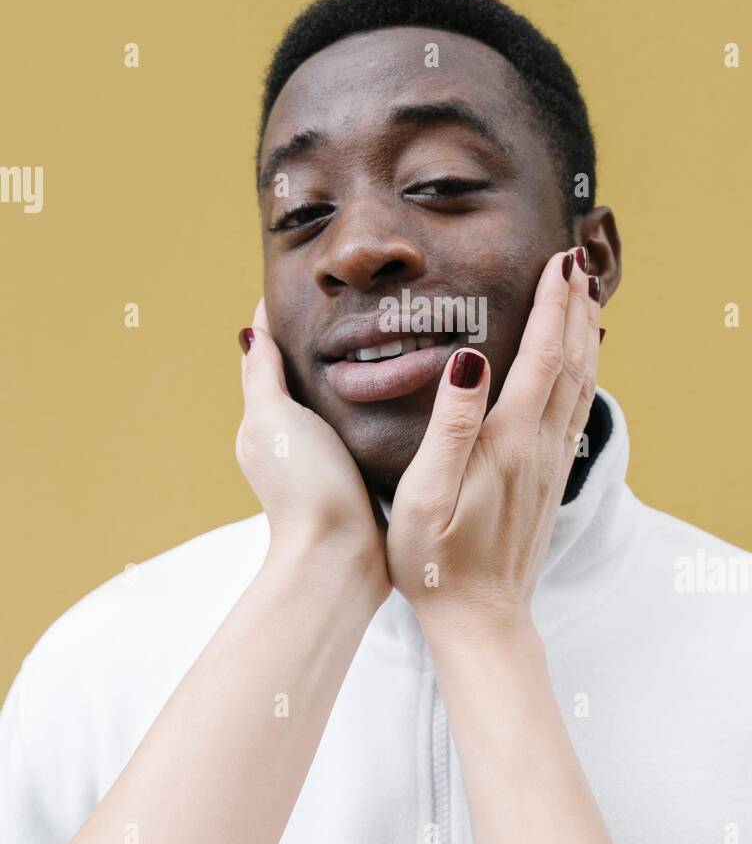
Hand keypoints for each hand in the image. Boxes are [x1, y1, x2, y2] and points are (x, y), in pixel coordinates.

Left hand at [236, 299, 389, 602]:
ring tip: (396, 336)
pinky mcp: (360, 477)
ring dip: (361, 376)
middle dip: (331, 344)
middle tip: (367, 302)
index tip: (315, 285)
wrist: (342, 558)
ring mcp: (327, 461)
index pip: (272, 359)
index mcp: (266, 423)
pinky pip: (368, 428)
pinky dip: (380, 406)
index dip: (287, 321)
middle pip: (309, 379)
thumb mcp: (273, 419)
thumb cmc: (304, 486)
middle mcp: (293, 441)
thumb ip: (262, 375)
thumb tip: (250, 330)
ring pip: (342, 403)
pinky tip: (408, 392)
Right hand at [386, 250, 600, 641]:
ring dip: (585, 335)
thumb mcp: (428, 492)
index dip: (553, 305)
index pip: (541, 355)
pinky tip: (579, 365)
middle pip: (572, 361)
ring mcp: (550, 465)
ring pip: (581, 384)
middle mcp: (541, 446)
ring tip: (587, 298)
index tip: (560, 260)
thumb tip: (467, 358)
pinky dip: (583, 373)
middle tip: (579, 261)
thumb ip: (450, 423)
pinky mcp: (549, 481)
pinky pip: (576, 410)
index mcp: (511, 440)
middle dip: (576, 307)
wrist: (480, 621)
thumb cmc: (438, 562)